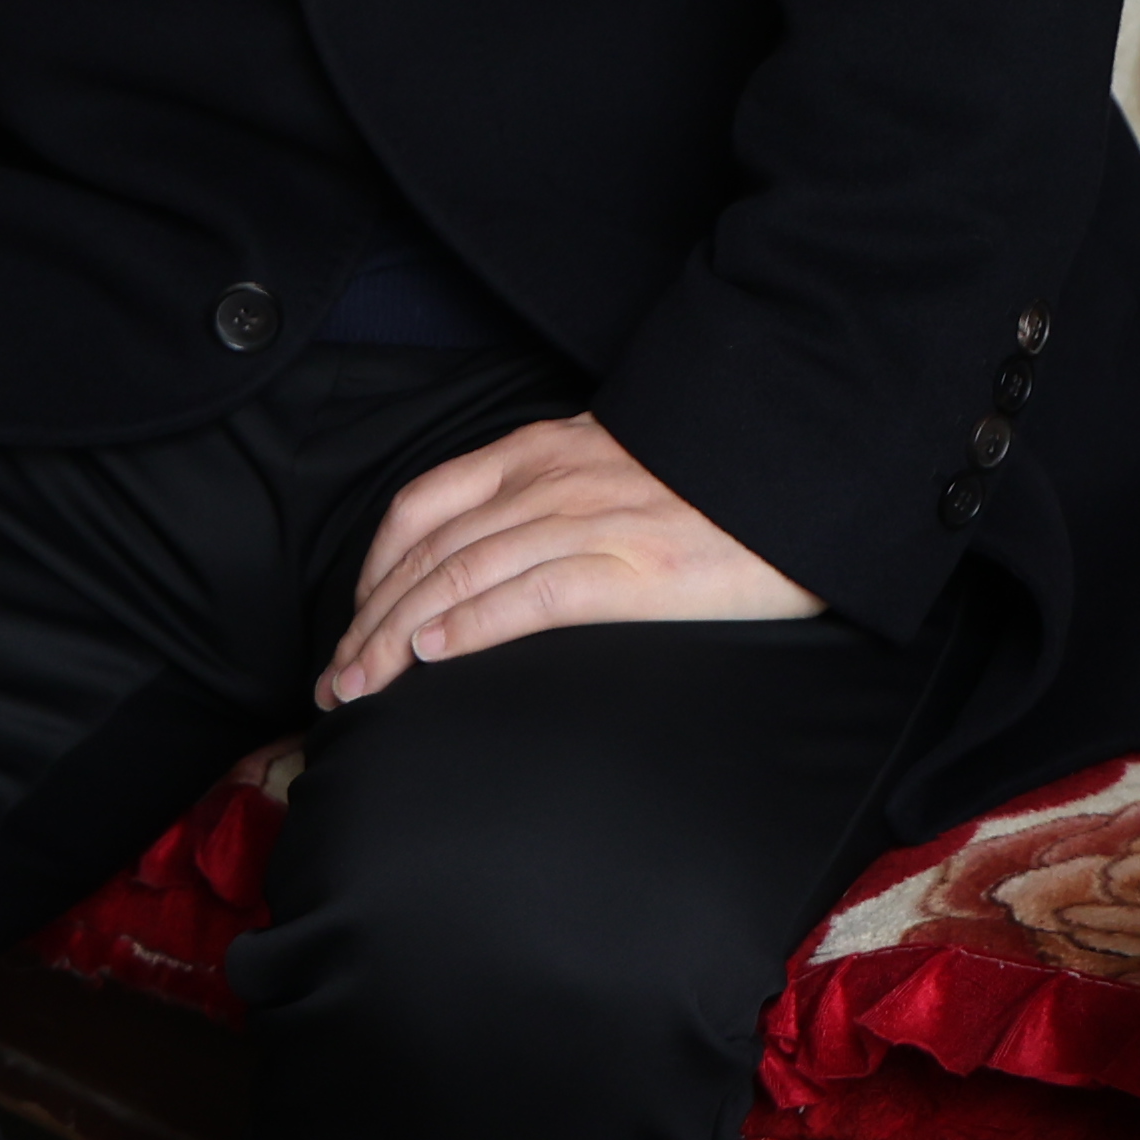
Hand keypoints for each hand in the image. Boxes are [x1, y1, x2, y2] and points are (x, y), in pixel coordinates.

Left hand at [318, 413, 821, 706]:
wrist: (807, 465)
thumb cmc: (720, 479)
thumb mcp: (620, 462)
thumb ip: (558, 493)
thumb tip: (503, 555)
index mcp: (545, 449)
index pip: (424, 505)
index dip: (372, 570)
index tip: (351, 626)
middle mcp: (554, 478)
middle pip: (429, 552)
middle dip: (368, 622)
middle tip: (333, 682)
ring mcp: (593, 520)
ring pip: (464, 578)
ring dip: (397, 637)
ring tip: (361, 689)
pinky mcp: (637, 566)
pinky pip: (535, 594)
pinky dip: (474, 625)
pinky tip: (435, 658)